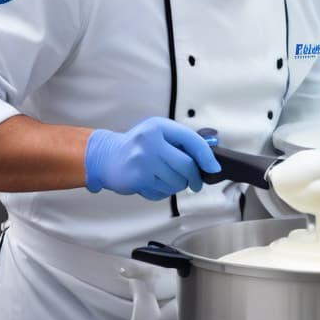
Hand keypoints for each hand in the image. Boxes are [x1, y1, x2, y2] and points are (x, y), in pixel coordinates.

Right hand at [84, 117, 221, 200]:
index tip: (213, 169)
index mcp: (159, 127)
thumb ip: (182, 142)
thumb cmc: (138, 145)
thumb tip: (209, 159)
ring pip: (176, 182)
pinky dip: (164, 192)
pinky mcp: (137, 179)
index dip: (207, 157)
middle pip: (187, 166)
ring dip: (177, 185)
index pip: (192, 141)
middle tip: (195, 183)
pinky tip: (153, 183)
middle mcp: (151, 142)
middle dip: (194, 178)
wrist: (106, 157)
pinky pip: (163, 192)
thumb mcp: (159, 133)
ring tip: (166, 178)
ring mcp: (143, 161)